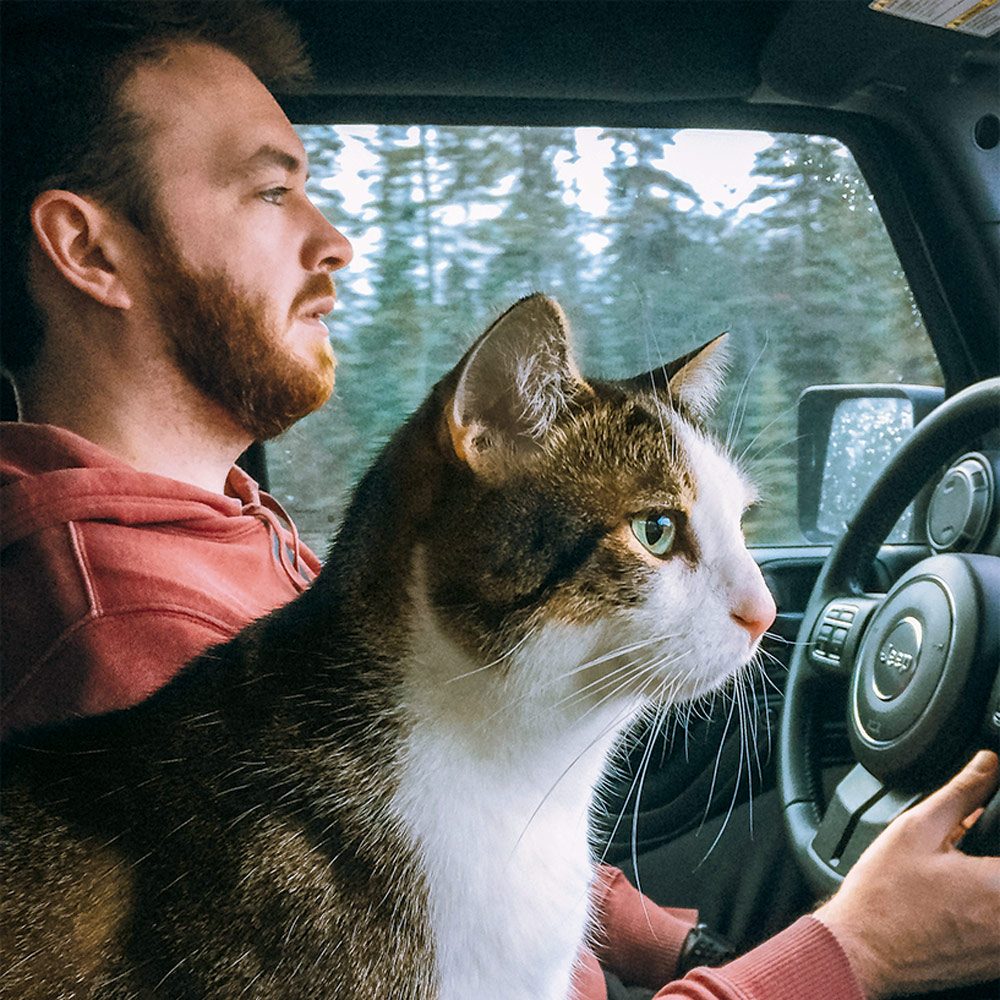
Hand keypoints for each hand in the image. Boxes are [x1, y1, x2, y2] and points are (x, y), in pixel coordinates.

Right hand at [814, 750, 999, 998]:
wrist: (862, 952)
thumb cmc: (883, 896)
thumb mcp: (916, 829)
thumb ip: (961, 792)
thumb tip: (988, 763)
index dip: (994, 822)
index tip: (980, 822)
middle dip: (987, 847)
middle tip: (963, 846)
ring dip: (986, 877)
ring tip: (955, 872)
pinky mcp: (996, 963)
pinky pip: (998, 921)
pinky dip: (984, 903)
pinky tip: (957, 896)